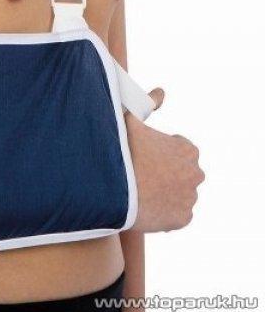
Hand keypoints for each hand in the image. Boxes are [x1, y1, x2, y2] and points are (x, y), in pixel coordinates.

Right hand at [127, 89, 204, 231]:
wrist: (114, 190)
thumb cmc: (122, 152)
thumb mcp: (130, 120)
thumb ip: (147, 103)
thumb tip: (161, 92)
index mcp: (188, 150)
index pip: (179, 149)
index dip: (158, 150)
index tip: (143, 154)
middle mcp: (196, 174)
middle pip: (180, 172)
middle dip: (165, 172)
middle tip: (140, 172)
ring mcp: (190, 198)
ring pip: (177, 193)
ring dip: (164, 191)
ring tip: (140, 189)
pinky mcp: (183, 219)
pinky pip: (174, 213)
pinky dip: (163, 210)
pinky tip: (145, 204)